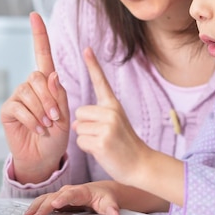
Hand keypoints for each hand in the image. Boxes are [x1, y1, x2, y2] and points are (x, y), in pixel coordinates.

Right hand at [0, 12, 69, 183]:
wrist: (44, 156)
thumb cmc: (57, 135)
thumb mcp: (66, 115)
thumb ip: (60, 95)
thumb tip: (52, 74)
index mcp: (47, 82)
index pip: (42, 54)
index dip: (39, 35)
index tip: (35, 15)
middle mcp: (31, 86)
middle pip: (38, 77)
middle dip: (49, 98)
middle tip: (55, 117)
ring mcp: (18, 97)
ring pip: (29, 93)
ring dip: (42, 111)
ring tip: (47, 126)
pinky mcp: (8, 110)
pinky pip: (20, 107)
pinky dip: (32, 120)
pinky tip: (37, 128)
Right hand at [24, 181, 122, 214]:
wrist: (102, 191)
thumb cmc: (105, 196)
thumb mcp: (110, 202)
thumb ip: (111, 208)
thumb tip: (114, 214)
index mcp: (81, 191)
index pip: (70, 194)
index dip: (63, 199)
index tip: (55, 204)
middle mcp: (69, 191)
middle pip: (54, 197)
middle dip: (44, 206)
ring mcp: (62, 194)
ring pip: (46, 198)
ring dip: (36, 206)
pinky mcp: (58, 199)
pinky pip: (45, 201)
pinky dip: (37, 206)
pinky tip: (30, 213)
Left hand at [76, 47, 184, 203]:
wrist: (141, 165)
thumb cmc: (123, 146)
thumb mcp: (113, 124)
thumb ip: (96, 117)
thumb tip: (74, 121)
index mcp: (114, 105)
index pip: (101, 82)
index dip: (93, 64)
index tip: (86, 48)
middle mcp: (111, 112)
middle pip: (79, 113)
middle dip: (84, 126)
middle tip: (102, 136)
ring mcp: (107, 127)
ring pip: (78, 128)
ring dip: (86, 139)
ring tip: (104, 144)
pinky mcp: (102, 141)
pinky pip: (80, 141)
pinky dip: (87, 149)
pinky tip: (102, 151)